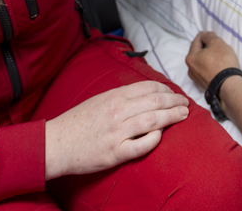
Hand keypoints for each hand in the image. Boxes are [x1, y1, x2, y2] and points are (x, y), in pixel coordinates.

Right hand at [44, 81, 188, 178]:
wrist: (56, 143)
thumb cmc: (77, 122)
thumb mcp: (98, 100)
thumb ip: (120, 97)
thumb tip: (144, 94)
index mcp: (113, 96)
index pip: (147, 88)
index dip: (166, 89)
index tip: (174, 93)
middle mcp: (117, 112)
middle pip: (155, 102)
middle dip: (174, 101)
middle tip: (186, 104)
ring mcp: (117, 133)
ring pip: (152, 121)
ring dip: (172, 117)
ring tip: (183, 116)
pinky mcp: (115, 153)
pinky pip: (141, 145)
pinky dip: (154, 139)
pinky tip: (162, 135)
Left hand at [185, 31, 240, 90]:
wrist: (229, 86)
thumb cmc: (222, 62)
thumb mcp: (217, 42)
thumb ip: (209, 36)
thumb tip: (205, 35)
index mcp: (190, 57)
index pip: (196, 41)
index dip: (203, 35)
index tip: (209, 33)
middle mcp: (191, 69)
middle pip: (198, 53)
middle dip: (206, 47)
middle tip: (216, 44)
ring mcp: (197, 79)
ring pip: (202, 62)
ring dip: (208, 57)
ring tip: (218, 55)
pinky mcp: (205, 85)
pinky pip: (207, 71)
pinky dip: (211, 66)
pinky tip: (219, 66)